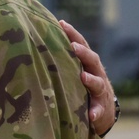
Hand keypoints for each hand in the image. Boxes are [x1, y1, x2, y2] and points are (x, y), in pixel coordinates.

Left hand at [60, 19, 115, 134]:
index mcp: (87, 64)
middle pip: (92, 60)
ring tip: (84, 77)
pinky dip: (96, 112)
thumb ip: (61, 60)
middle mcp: (96, 74)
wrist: (103, 112)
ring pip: (99, 84)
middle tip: (73, 47)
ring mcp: (101, 92)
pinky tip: (91, 115)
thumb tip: (35, 41)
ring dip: (91, 80)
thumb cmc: (81, 87)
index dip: (73, 34)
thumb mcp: (73, 71)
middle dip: (83, 53)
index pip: (81, 45)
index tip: (62, 23)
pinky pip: (99, 111)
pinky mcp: (102, 110)